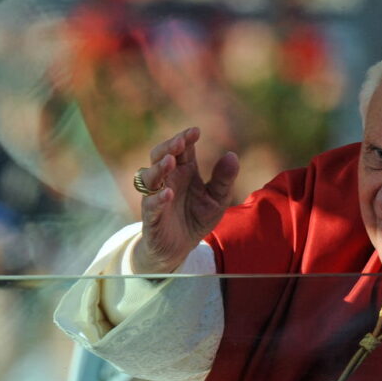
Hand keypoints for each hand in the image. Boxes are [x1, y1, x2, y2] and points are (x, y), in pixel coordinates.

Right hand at [133, 127, 238, 272]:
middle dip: (168, 147)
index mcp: (184, 171)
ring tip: (170, 161)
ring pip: (149, 177)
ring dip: (158, 168)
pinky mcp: (151, 217)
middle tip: (180, 142)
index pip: (182, 148)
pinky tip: (168, 193)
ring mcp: (155, 197)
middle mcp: (167, 180)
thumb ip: (224, 179)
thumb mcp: (217, 199)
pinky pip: (151, 205)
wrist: (180, 249)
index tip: (195, 132)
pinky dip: (158, 198)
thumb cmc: (197, 218)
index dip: (185, 138)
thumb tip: (232, 155)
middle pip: (159, 155)